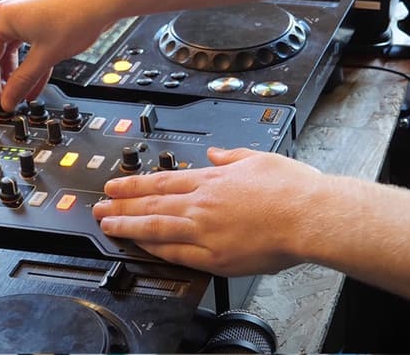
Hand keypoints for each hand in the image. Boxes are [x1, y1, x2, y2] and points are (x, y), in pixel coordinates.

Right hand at [0, 0, 118, 111]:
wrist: (103, 1)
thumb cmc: (77, 17)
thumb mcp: (45, 57)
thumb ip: (23, 81)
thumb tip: (9, 98)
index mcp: (3, 17)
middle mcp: (10, 10)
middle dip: (5, 80)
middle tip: (8, 100)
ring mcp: (25, 11)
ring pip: (16, 50)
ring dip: (20, 73)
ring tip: (23, 93)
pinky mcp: (39, 14)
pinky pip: (30, 42)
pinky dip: (33, 61)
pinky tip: (37, 81)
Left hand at [93, 147, 328, 275]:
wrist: (310, 215)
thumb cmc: (293, 189)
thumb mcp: (260, 158)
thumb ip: (233, 156)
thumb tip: (217, 153)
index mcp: (214, 179)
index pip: (164, 180)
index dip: (135, 183)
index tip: (117, 185)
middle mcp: (204, 203)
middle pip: (152, 202)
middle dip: (122, 204)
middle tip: (99, 206)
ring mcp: (206, 230)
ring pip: (156, 226)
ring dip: (128, 225)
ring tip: (107, 225)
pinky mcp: (214, 256)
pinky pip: (176, 252)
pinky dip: (154, 248)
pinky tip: (140, 246)